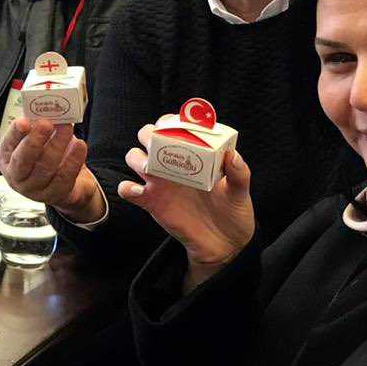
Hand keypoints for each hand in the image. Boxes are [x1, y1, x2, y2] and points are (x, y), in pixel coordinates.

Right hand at [0, 118, 104, 221]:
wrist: (63, 180)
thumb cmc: (46, 156)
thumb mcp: (39, 138)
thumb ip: (39, 124)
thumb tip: (47, 107)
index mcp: (8, 158)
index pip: (8, 144)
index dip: (15, 133)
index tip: (24, 121)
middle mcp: (17, 176)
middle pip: (23, 159)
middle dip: (35, 140)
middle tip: (47, 123)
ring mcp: (34, 189)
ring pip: (45, 168)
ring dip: (57, 145)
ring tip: (67, 128)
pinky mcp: (54, 194)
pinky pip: (64, 177)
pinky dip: (73, 160)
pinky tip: (80, 146)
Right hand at [118, 123, 254, 287]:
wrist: (223, 243)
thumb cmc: (232, 211)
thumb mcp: (239, 191)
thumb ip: (238, 173)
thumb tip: (232, 155)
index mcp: (192, 155)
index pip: (174, 128)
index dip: (170, 121)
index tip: (178, 124)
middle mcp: (172, 164)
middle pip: (148, 137)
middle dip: (149, 134)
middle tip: (160, 143)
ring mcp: (159, 182)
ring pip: (134, 158)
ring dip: (137, 157)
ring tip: (150, 166)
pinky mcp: (150, 202)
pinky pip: (127, 190)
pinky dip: (127, 187)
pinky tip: (139, 190)